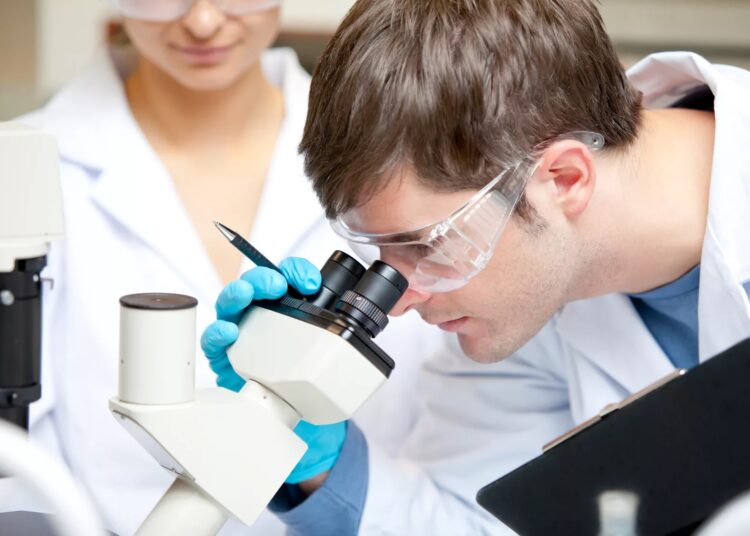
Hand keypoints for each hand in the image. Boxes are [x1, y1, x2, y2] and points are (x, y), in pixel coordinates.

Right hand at [200, 257, 346, 485]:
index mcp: (284, 305)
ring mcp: (240, 333)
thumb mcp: (327, 347)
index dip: (295, 271)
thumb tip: (369, 325)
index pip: (285, 276)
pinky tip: (229, 331)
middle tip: (278, 284)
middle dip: (263, 278)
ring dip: (238, 294)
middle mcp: (259, 314)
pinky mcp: (226, 357)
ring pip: (230, 304)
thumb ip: (341, 332)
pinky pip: (213, 341)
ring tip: (248, 295)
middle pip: (254, 284)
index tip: (311, 281)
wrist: (295, 411)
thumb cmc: (305, 372)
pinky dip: (218, 333)